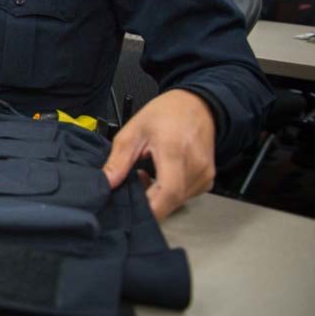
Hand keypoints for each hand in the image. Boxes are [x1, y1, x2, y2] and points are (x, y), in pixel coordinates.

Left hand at [102, 89, 215, 220]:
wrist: (197, 105)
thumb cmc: (165, 114)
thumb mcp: (133, 130)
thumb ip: (119, 159)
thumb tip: (107, 183)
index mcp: (174, 152)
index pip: (168, 193)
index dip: (150, 208)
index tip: (131, 210)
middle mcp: (195, 167)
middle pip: (170, 201)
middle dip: (148, 201)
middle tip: (132, 183)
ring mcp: (205, 175)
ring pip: (178, 201)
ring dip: (158, 196)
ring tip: (146, 174)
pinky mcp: (208, 180)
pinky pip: (186, 195)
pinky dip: (170, 192)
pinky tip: (161, 175)